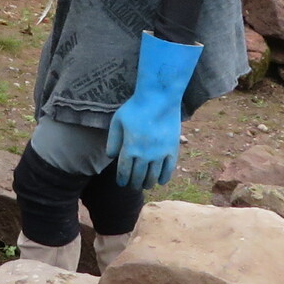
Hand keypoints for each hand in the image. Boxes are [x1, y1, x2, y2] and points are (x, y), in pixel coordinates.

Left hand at [105, 33, 203, 190]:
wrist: (159, 98)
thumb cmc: (135, 108)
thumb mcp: (118, 122)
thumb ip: (113, 140)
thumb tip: (111, 157)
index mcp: (129, 148)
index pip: (124, 171)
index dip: (122, 180)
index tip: (121, 183)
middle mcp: (145, 154)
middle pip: (138, 177)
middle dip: (134, 183)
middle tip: (132, 185)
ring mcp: (160, 153)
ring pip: (153, 176)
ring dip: (148, 183)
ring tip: (145, 185)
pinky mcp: (172, 149)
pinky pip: (169, 170)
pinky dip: (164, 178)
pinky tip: (160, 181)